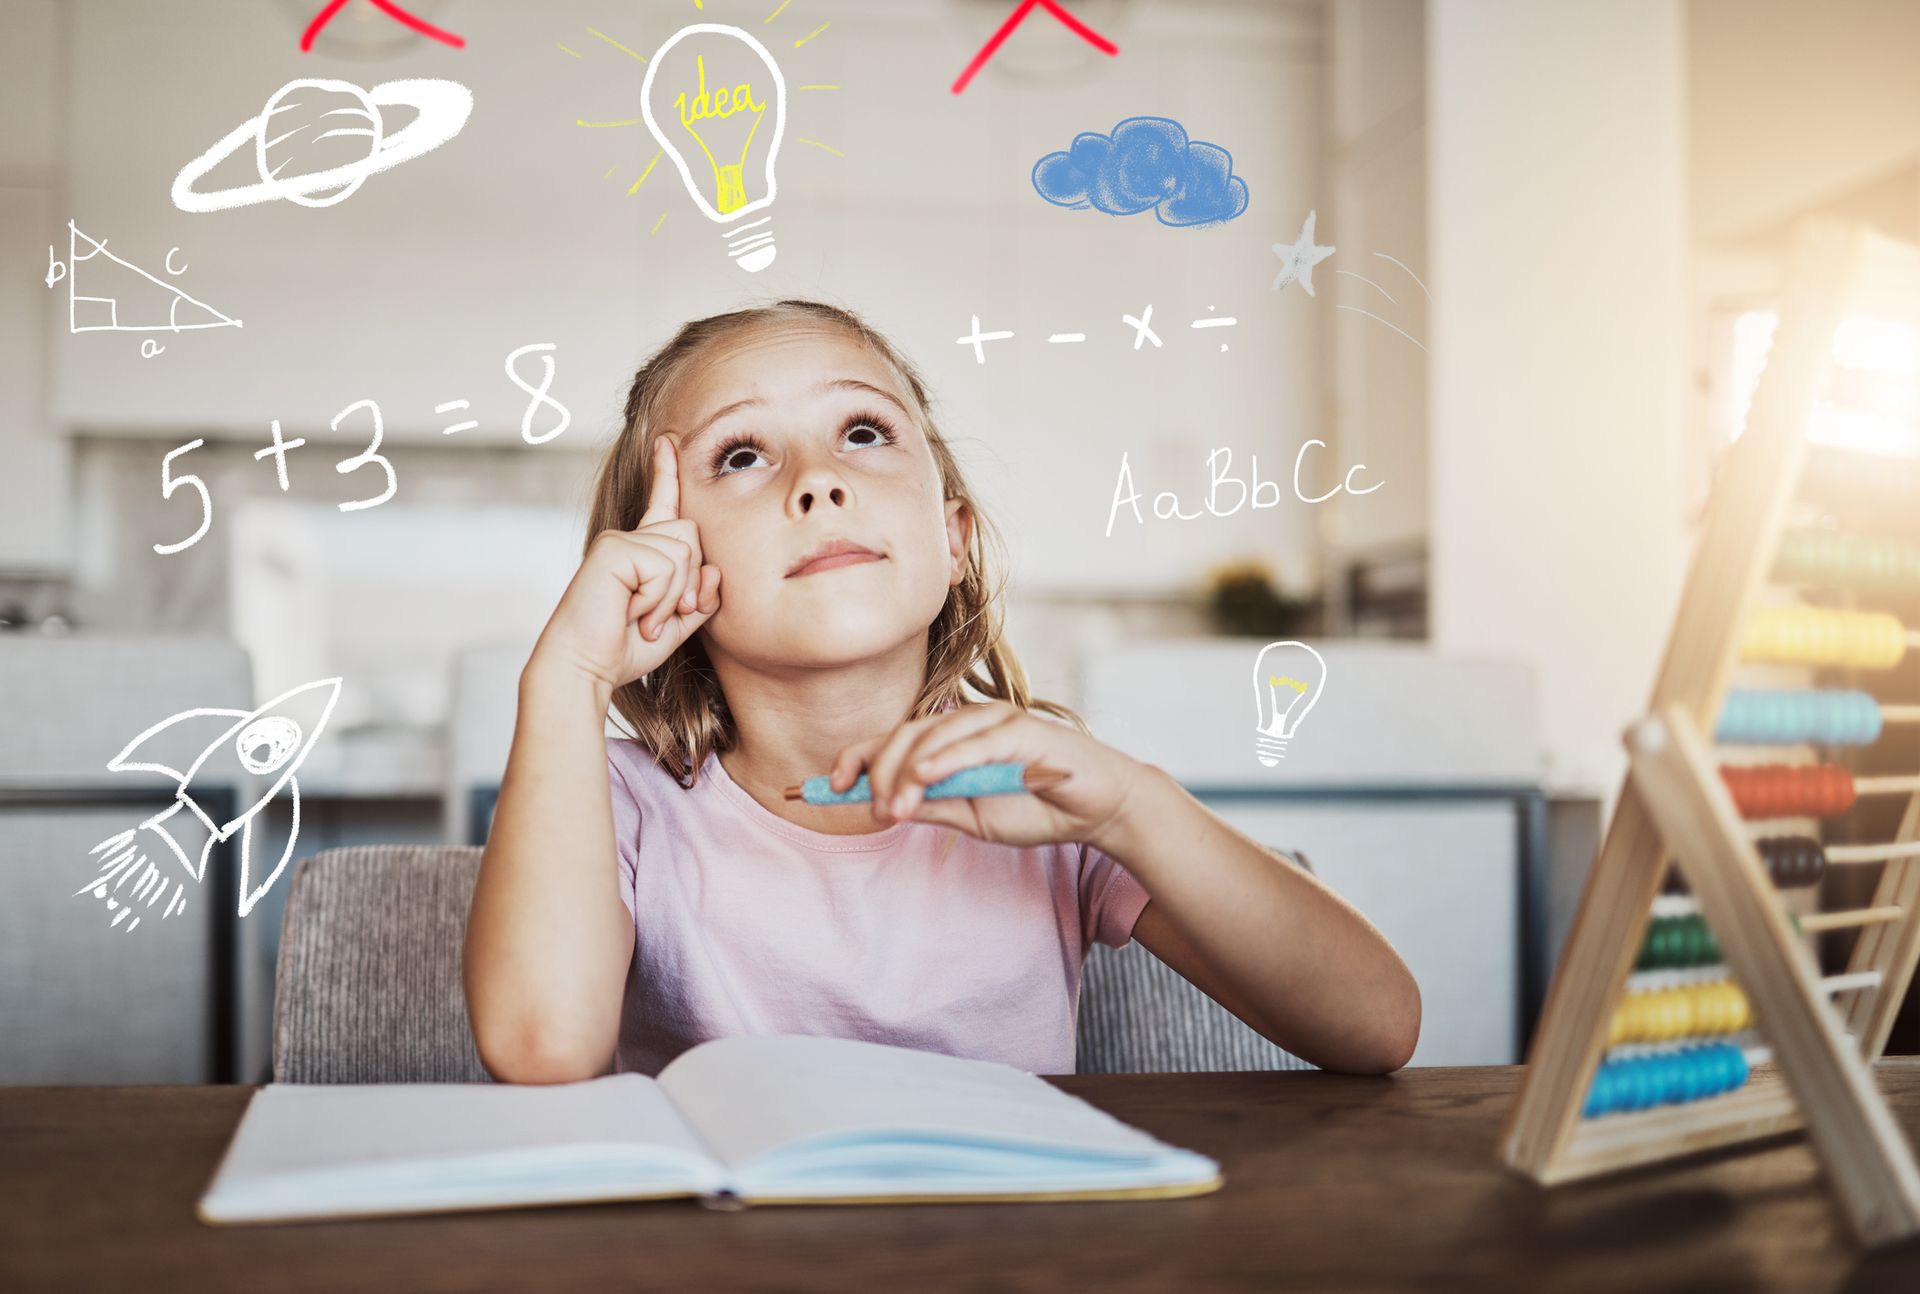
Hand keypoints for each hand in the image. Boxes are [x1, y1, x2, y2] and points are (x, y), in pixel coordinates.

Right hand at [527, 436, 720, 699]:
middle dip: (690, 583)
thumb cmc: (625, 648)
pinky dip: (658, 599)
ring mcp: (619, 540)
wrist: (586, 667)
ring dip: (672, 597)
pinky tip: (632, 613)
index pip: (663, 505)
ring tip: (641, 618)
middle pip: (693, 536)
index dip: (667, 473)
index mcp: (642, 551)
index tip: (668, 441)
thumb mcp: (677, 624)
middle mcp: (629, 538)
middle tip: (658, 617)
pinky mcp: (614, 549)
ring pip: (684, 552)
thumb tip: (715, 569)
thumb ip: (701, 597)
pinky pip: (665, 566)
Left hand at [828, 701, 1145, 850]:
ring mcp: (993, 721)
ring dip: (907, 773)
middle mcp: (966, 723)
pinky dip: (946, 757)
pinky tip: (925, 776)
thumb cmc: (1036, 807)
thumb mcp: (970, 816)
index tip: (830, 787)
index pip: (892, 740)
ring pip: (934, 735)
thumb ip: (929, 806)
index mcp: (949, 741)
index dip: (857, 759)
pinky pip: (975, 741)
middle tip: (877, 813)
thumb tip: (879, 805)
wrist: (1095, 809)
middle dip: (881, 774)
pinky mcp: (1021, 728)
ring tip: (893, 808)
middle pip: (905, 734)